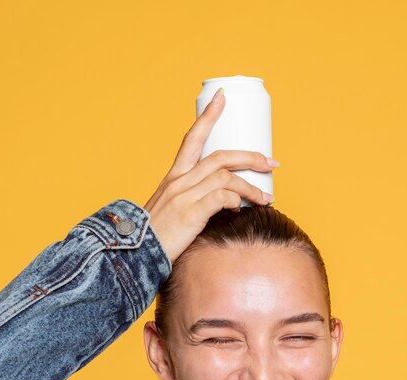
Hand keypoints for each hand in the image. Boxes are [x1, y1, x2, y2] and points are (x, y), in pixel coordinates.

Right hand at [144, 88, 278, 262]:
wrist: (135, 254)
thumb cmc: (156, 237)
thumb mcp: (170, 211)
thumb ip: (191, 201)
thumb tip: (221, 204)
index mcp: (173, 177)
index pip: (192, 138)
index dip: (208, 117)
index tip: (223, 99)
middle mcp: (179, 181)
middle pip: (220, 157)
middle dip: (250, 157)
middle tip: (271, 162)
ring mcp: (184, 196)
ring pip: (226, 177)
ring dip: (251, 187)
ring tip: (266, 198)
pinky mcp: (191, 213)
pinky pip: (222, 197)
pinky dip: (237, 200)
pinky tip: (242, 209)